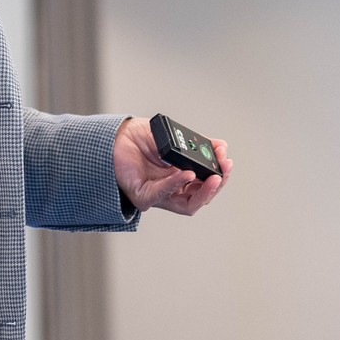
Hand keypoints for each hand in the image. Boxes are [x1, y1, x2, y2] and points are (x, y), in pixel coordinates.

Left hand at [112, 116, 229, 216]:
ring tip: (214, 178)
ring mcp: (158, 195)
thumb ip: (195, 144)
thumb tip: (220, 146)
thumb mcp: (172, 138)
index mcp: (180, 177)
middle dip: (217, 184)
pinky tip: (186, 174)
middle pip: (201, 197)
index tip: (226, 160)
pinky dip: (176, 185)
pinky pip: (162, 195)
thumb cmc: (139, 138)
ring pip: (188, 204)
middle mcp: (171, 189)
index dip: (219, 174)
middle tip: (225, 169)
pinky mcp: (142, 196)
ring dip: (204, 192)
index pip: (206, 184)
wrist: (113, 135)